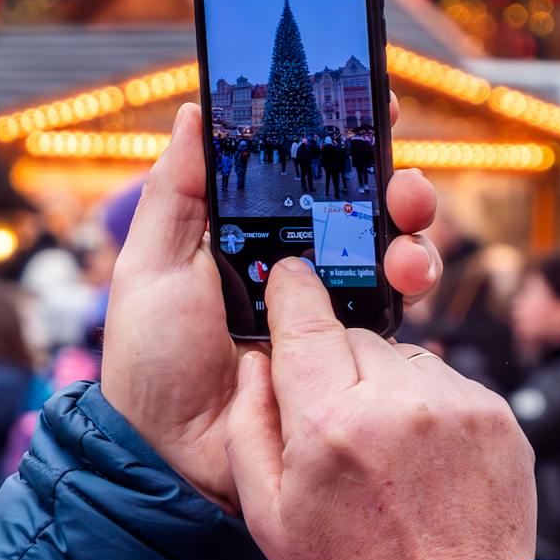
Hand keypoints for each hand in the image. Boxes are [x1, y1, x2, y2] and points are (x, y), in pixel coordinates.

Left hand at [101, 101, 440, 511]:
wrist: (171, 457)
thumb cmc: (149, 363)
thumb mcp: (148, 268)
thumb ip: (175, 192)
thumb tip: (196, 110)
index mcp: (247, 234)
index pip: (303, 170)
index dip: (341, 135)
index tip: (371, 103)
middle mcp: (295, 266)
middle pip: (362, 206)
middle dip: (393, 181)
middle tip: (399, 183)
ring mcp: (326, 310)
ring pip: (390, 252)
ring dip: (410, 233)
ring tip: (403, 242)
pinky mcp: (348, 354)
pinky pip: (394, 312)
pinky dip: (410, 286)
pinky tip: (402, 284)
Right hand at [225, 258, 535, 559]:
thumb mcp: (267, 513)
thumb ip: (248, 424)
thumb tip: (253, 360)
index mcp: (329, 422)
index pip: (305, 313)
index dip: (290, 290)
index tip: (286, 279)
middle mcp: (397, 400)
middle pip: (351, 334)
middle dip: (334, 364)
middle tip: (331, 423)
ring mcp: (456, 405)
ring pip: (400, 356)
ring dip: (383, 384)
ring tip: (382, 453)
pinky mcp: (497, 417)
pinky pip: (444, 383)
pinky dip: (426, 407)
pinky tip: (420, 462)